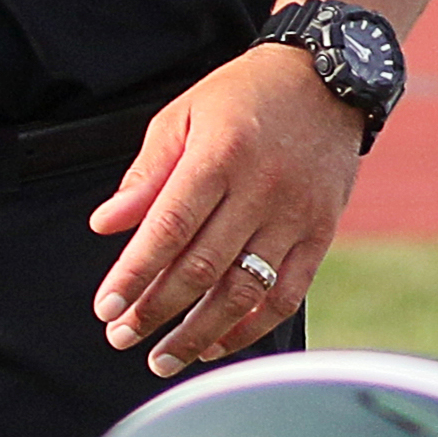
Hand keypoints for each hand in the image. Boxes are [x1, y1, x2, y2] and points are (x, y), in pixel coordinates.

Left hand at [89, 45, 365, 376]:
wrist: (330, 79)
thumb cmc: (245, 96)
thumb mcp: (184, 115)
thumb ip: (147, 173)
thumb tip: (107, 225)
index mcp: (222, 154)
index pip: (170, 227)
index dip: (135, 273)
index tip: (107, 307)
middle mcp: (262, 188)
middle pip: (203, 266)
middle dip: (156, 310)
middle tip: (121, 336)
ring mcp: (296, 214)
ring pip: (245, 289)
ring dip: (200, 331)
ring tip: (164, 357)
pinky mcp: (322, 231)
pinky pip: (288, 293)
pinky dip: (252, 327)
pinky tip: (218, 343)